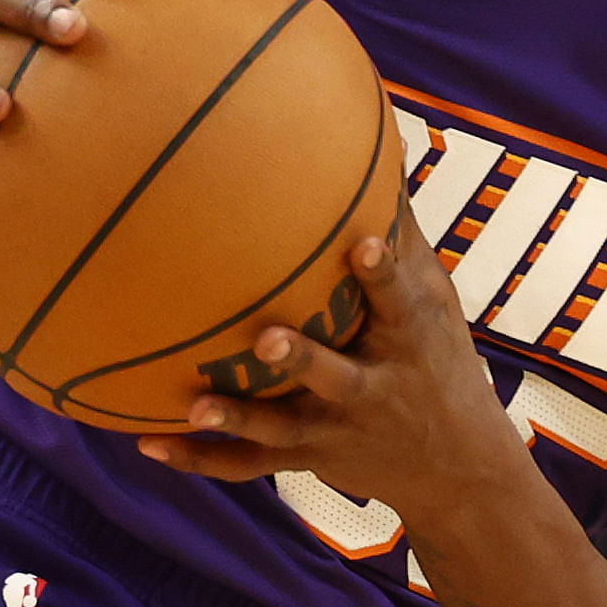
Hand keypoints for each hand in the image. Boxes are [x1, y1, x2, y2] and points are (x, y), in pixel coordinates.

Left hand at [141, 214, 513, 512]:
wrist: (458, 467)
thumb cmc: (437, 358)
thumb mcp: (434, 301)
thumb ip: (401, 231)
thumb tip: (386, 139)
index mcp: (406, 340)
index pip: (398, 303)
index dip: (384, 275)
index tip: (365, 245)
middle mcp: (372, 388)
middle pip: (335, 376)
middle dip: (304, 360)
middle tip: (268, 337)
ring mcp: (336, 429)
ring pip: (283, 429)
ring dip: (238, 419)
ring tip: (193, 405)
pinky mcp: (308, 459)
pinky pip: (249, 465)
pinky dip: (200, 458)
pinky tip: (148, 443)